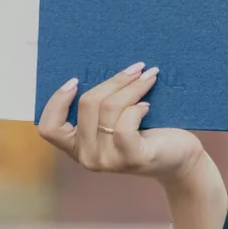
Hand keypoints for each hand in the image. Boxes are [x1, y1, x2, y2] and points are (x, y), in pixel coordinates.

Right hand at [37, 62, 207, 188]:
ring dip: (131, 87)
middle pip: (86, 105)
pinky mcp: (131, 159)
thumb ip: (100, 106)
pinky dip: (136, 108)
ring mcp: (107, 161)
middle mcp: (87, 158)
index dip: (57, 102)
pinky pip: (125, 124)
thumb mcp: (116, 120)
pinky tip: (147, 105)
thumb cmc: (147, 132)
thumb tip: (96, 67)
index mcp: (77, 147)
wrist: (178, 158)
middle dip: (113, 81)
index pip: (49, 128)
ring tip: (148, 77)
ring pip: (108, 109)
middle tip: (136, 68)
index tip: (75, 81)